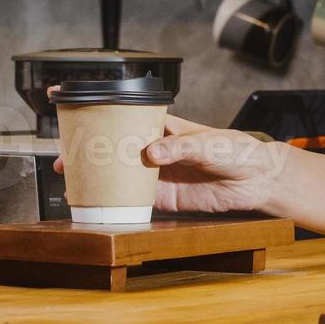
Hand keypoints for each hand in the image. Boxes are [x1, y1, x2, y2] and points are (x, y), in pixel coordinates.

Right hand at [52, 114, 286, 214]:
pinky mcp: (166, 198)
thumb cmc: (237, 151)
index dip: (101, 119)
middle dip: (89, 154)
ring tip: (76, 183)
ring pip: (121, 176)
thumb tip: (153, 153)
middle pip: (116, 150)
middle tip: (66, 161)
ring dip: (99, 180)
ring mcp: (158, 175)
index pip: (126, 119)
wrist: (258, 181)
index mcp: (163, 127)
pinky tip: (102, 204)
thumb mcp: (209, 144)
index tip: (77, 121)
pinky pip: (137, 200)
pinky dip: (119, 202)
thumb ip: (181, 147)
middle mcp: (156, 150)